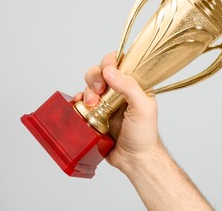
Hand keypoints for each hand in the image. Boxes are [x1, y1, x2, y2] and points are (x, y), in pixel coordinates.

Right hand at [73, 52, 159, 171]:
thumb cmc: (144, 134)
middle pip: (101, 70)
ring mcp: (105, 101)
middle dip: (95, 77)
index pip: (120, 62)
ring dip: (87, 90)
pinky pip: (81, 100)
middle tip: (99, 91)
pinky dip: (78, 99)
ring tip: (92, 105)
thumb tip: (109, 71)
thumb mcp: (143, 108)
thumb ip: (129, 87)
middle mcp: (118, 90)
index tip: (108, 72)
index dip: (110, 62)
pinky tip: (79, 104)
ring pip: (90, 84)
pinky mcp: (94, 113)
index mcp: (134, 84)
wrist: (133, 159)